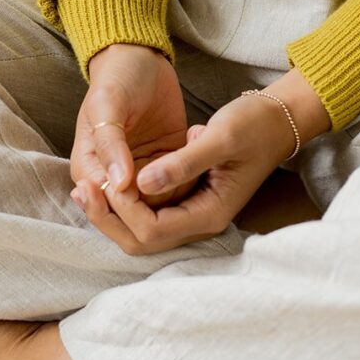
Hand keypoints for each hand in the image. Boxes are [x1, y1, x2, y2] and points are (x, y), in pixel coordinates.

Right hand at [69, 42, 200, 215]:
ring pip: (160, 205)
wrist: (141, 59)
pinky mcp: (166, 166)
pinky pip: (180, 188)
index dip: (129, 206)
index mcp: (89, 169)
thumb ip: (111, 144)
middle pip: (132, 215)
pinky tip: (197, 142)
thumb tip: (118, 185)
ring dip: (179, 186)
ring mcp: (141, 174)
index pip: (106, 206)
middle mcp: (113, 179)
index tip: (152, 181)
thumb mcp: (108, 104)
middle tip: (180, 167)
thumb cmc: (117, 77)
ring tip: (191, 143)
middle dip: (160, 203)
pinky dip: (191, 176)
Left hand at [74, 69, 331, 254]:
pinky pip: (146, 214)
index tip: (108, 180)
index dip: (125, 210)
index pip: (154, 230)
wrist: (276, 119)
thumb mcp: (219, 137)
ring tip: (84, 188)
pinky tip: (104, 183)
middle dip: (109, 219)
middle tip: (82, 190)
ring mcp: (192, 214)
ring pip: (140, 231)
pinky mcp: (185, 201)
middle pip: (141, 241)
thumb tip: (141, 183)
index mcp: (210, 213)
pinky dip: (123, 203)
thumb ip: (181, 163)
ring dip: (112, 213)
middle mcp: (199, 222)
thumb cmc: (253, 125)